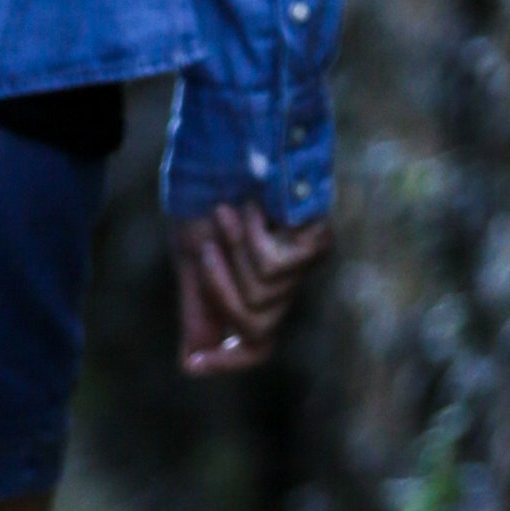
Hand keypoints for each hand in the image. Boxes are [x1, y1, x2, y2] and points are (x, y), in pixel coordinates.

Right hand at [172, 200, 329, 374]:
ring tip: (229, 213)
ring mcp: (305, 266)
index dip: (228, 362)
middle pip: (256, 331)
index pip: (255, 347)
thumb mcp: (192, 254)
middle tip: (205, 249)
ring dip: (233, 255)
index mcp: (255, 290)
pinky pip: (274, 270)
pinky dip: (252, 239)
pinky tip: (251, 208)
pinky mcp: (317, 245)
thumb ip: (199, 307)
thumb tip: (192, 362)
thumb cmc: (208, 193)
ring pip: (263, 300)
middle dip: (220, 292)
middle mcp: (287, 285)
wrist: (226, 144)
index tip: (193, 367)